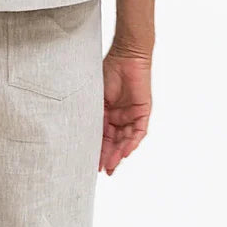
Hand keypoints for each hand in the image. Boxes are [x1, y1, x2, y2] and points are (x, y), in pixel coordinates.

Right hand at [99, 52, 151, 174]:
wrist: (126, 56)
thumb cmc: (108, 70)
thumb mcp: (96, 97)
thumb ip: (94, 114)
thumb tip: (83, 132)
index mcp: (107, 113)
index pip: (102, 136)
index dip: (98, 150)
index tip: (92, 164)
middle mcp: (120, 116)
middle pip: (115, 141)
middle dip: (109, 156)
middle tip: (102, 170)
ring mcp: (132, 115)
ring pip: (126, 139)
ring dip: (119, 152)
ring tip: (112, 164)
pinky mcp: (143, 112)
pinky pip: (139, 131)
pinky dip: (132, 142)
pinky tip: (125, 151)